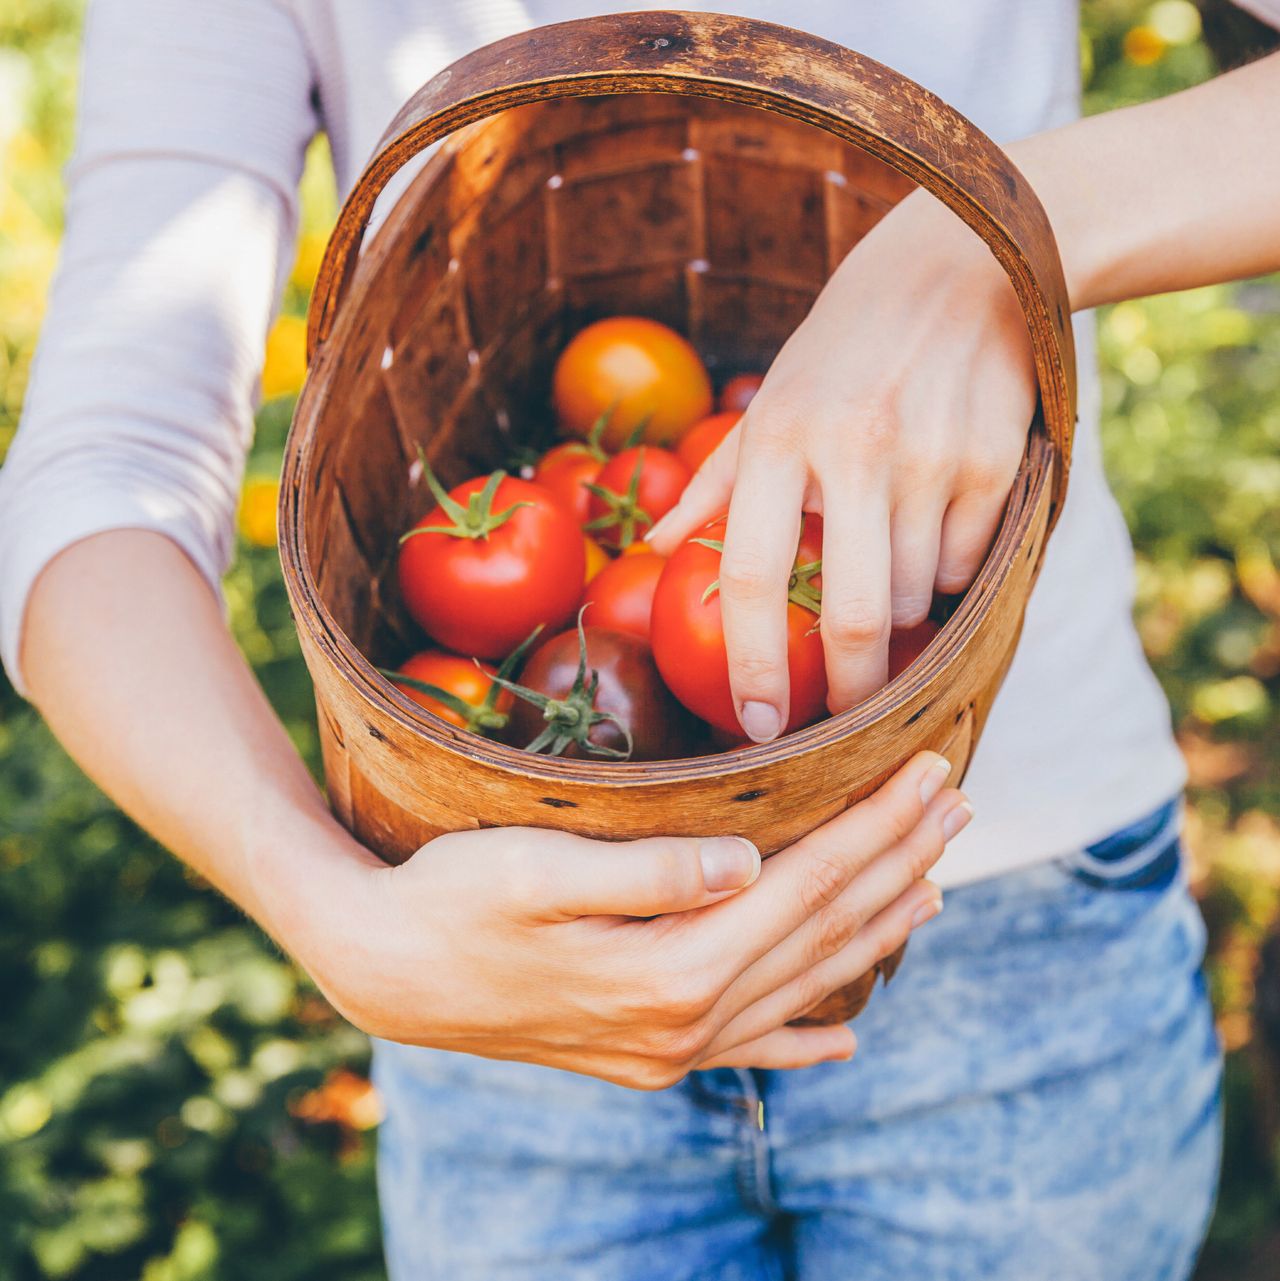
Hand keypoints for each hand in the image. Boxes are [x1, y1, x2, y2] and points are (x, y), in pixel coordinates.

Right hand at [280, 752, 968, 1088]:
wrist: (385, 974)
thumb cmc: (450, 900)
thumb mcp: (534, 869)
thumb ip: (647, 872)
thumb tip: (750, 863)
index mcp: (668, 970)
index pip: (806, 885)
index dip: (875, 825)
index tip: (930, 771)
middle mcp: (684, 1023)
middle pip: (821, 932)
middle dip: (896, 863)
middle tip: (955, 805)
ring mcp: (670, 1048)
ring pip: (802, 984)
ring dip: (872, 931)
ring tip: (932, 885)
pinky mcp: (648, 1053)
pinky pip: (750, 1049)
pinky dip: (805, 1035)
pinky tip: (844, 1034)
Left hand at [648, 191, 1036, 738]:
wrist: (957, 267)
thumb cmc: (841, 353)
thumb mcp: (768, 405)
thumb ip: (712, 486)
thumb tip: (658, 555)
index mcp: (780, 437)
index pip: (755, 574)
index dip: (752, 663)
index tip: (755, 724)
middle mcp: (854, 449)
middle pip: (853, 615)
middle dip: (849, 688)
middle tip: (839, 714)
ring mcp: (931, 458)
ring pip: (916, 597)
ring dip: (898, 614)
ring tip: (886, 566)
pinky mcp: (993, 463)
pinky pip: (965, 566)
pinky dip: (946, 574)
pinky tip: (934, 528)